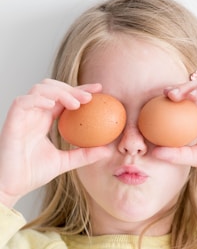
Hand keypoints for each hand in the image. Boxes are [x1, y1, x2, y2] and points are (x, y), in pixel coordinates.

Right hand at [0, 79, 109, 207]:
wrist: (10, 187)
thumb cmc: (32, 174)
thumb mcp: (65, 162)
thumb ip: (84, 154)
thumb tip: (107, 150)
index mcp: (44, 120)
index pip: (64, 98)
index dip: (80, 90)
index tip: (99, 90)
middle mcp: (34, 114)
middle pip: (53, 88)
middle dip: (72, 88)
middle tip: (90, 97)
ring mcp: (23, 116)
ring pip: (39, 89)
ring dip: (59, 92)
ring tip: (76, 104)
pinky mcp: (12, 121)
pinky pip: (23, 102)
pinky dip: (38, 99)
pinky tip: (53, 104)